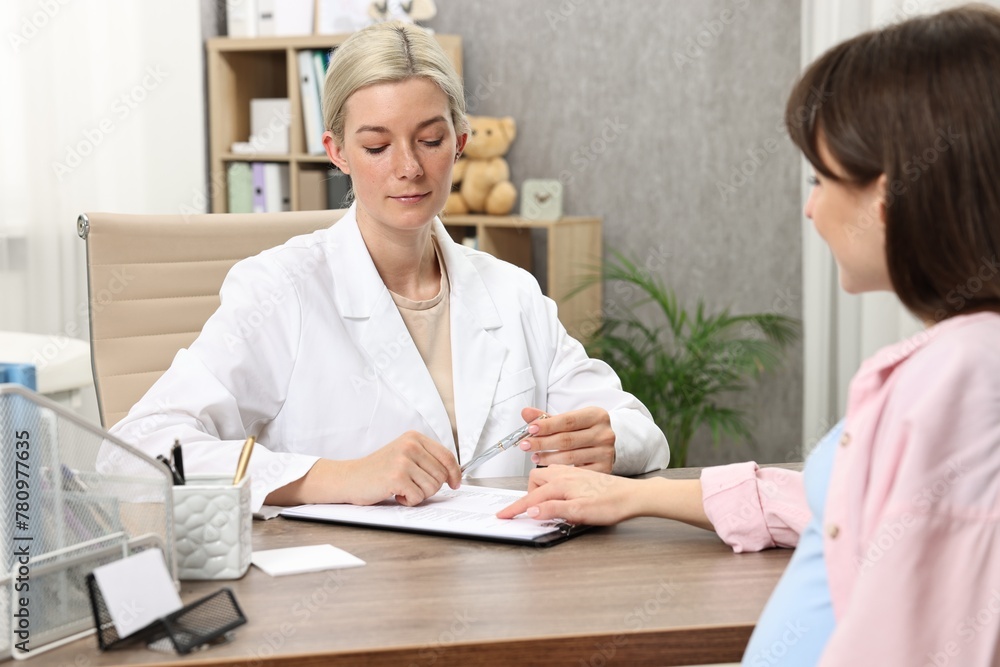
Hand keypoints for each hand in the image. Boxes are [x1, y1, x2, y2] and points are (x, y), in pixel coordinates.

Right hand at [337, 431, 460, 505]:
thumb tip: (454, 474)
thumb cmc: (378, 470)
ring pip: (432, 487)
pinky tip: (395, 493)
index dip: (455, 473)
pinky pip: (418, 497)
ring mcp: (403, 460)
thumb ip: (426, 459)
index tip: (455, 483)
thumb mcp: (404, 455)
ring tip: (402, 488)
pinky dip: (408, 500)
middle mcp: (410, 445)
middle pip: (441, 475)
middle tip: (413, 486)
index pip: (446, 456)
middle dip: (430, 487)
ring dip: (419, 494)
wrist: (349, 478)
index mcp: (414, 438)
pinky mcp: (397, 477)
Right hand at [495, 465, 641, 524]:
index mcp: (560, 483)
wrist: (633, 496)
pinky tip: (561, 496)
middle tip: (533, 512)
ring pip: (547, 476)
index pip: (531, 498)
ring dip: (540, 488)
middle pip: (534, 480)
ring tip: (546, 503)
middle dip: (528, 494)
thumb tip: (532, 511)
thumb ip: (553, 510)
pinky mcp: (581, 476)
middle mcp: (564, 474)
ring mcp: (573, 473)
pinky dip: (552, 484)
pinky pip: (558, 475)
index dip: (516, 508)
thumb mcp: (580, 512)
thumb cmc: (611, 504)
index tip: (503, 515)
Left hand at [516, 406, 615, 471]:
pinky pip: (576, 472)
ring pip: (569, 457)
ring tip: (535, 457)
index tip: (531, 429)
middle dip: (542, 443)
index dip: (547, 425)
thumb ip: (547, 417)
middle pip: (567, 440)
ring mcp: (606, 453)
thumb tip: (526, 412)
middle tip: (525, 445)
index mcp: (597, 416)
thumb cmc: (584, 430)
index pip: (567, 421)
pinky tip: (550, 468)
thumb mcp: (569, 419)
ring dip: (547, 458)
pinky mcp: (604, 469)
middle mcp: (604, 434)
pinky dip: (560, 471)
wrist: (604, 444)